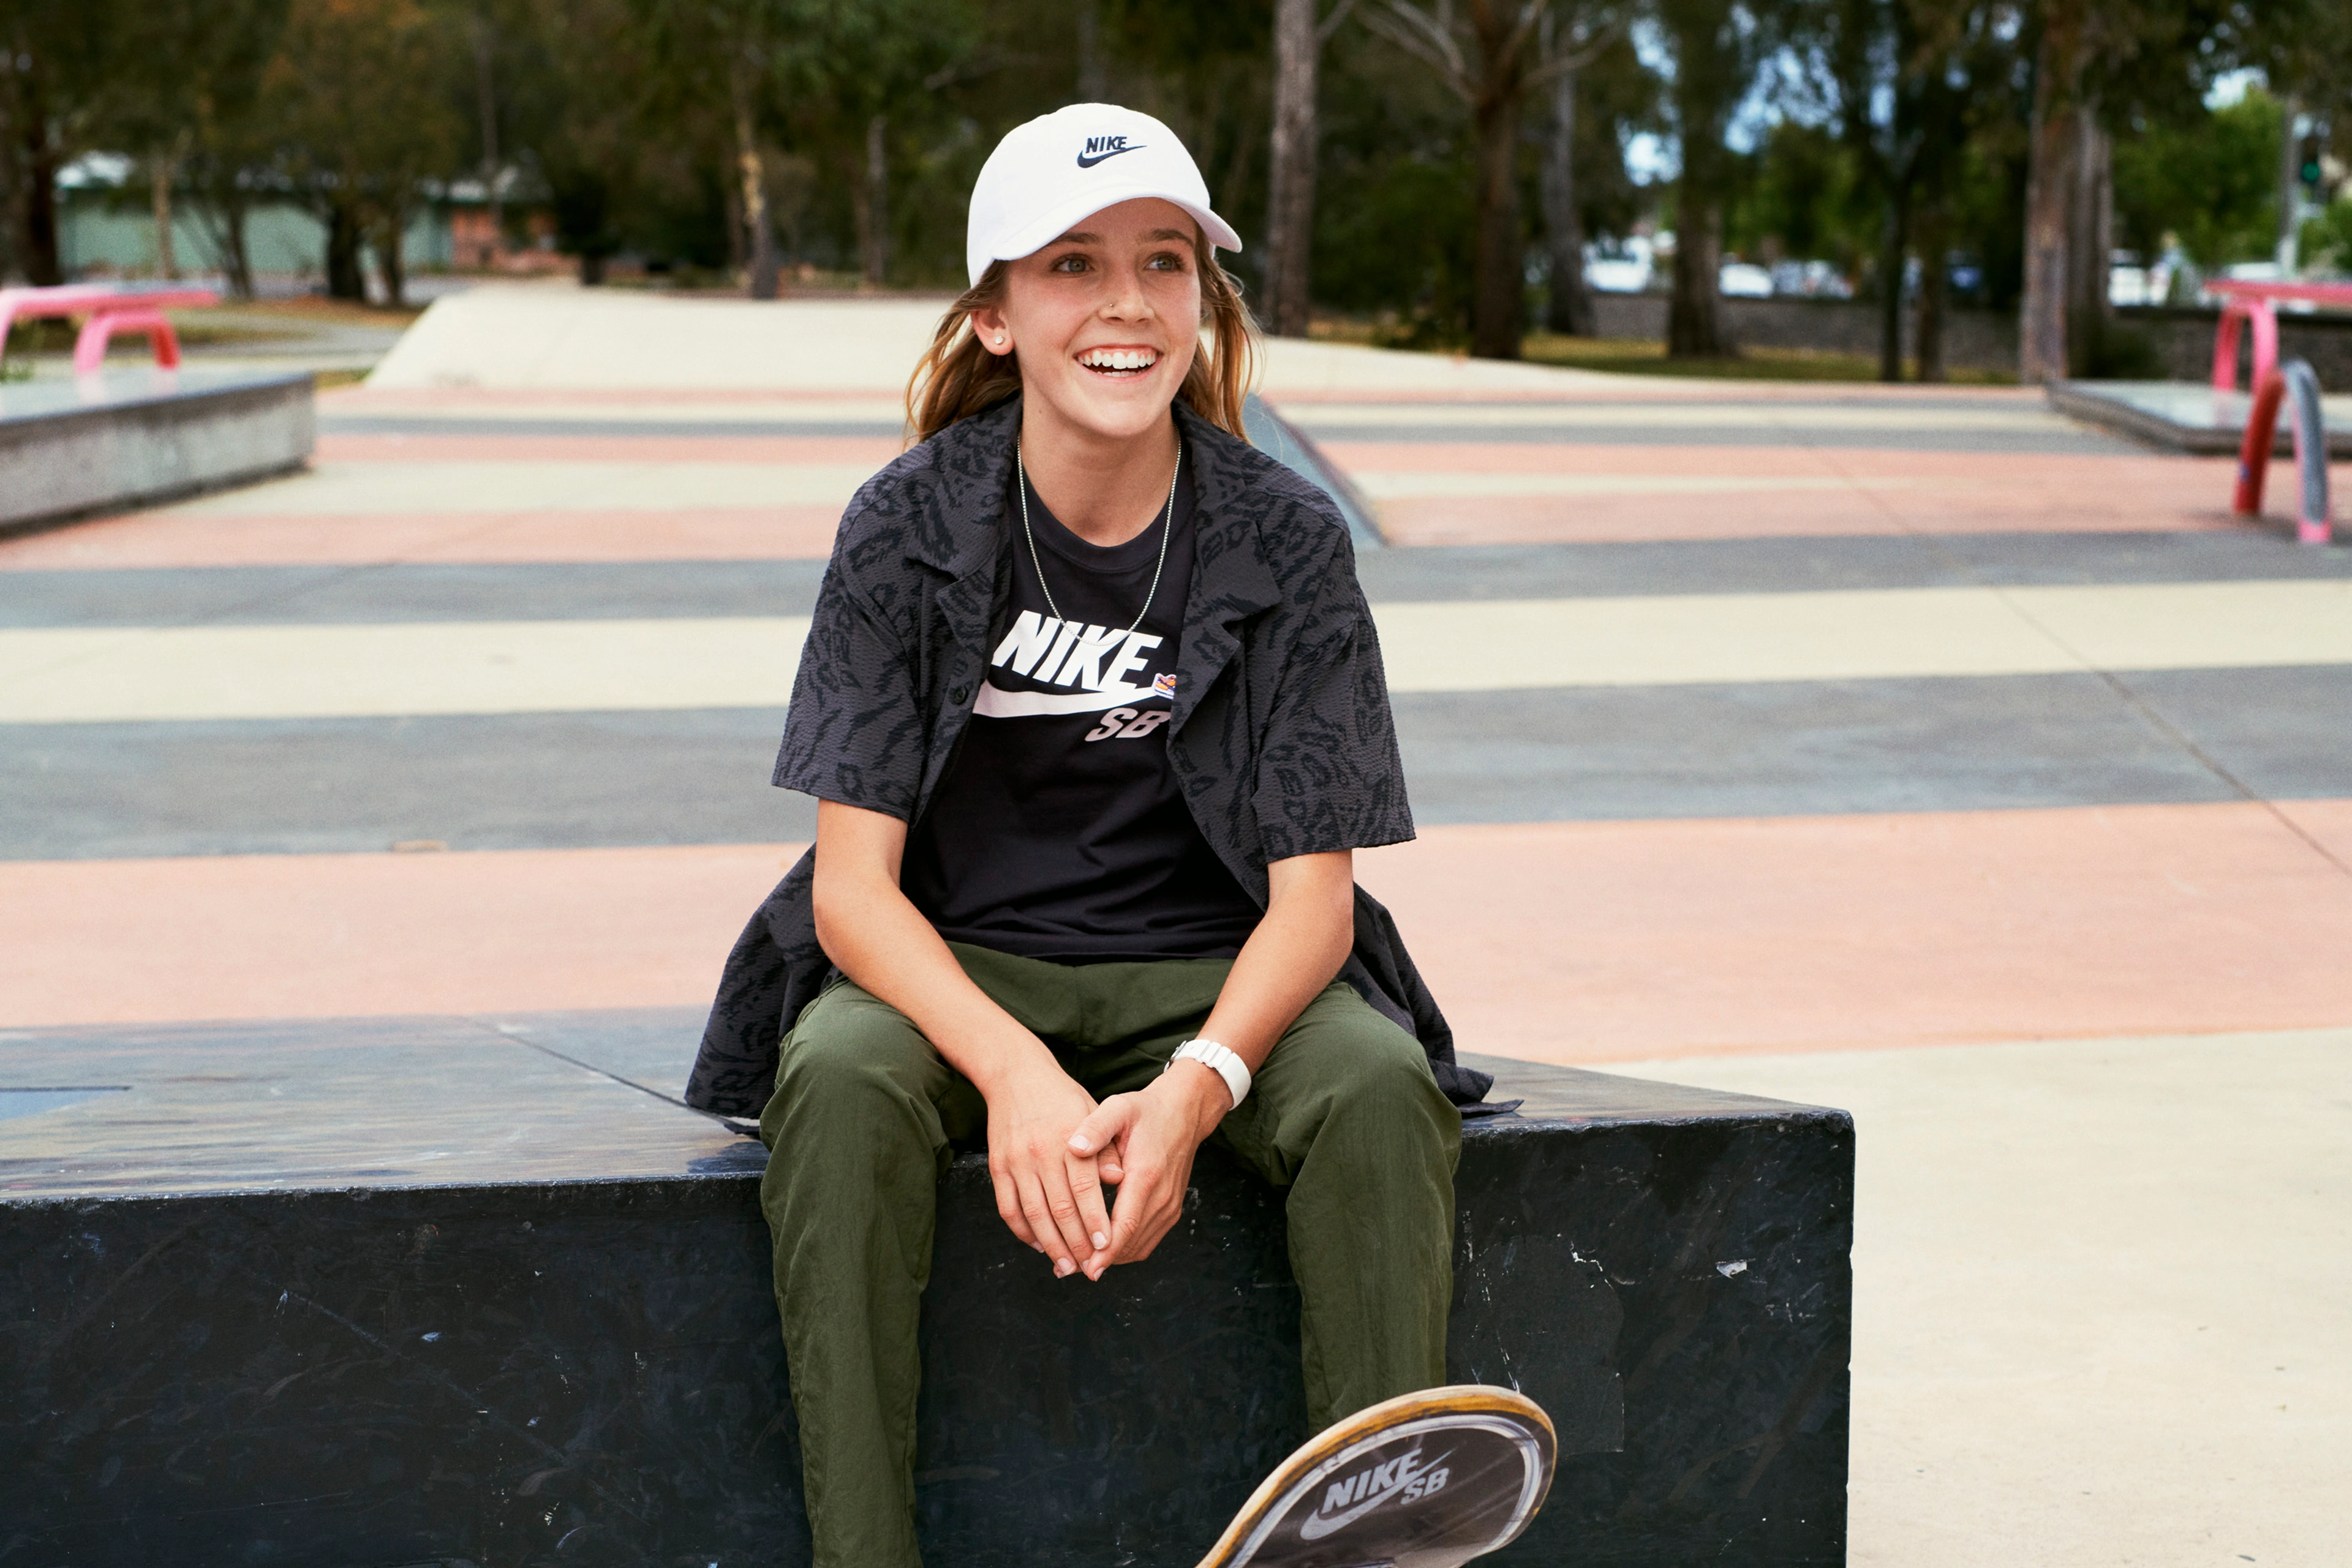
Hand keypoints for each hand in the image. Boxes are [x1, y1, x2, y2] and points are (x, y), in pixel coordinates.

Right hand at [984, 1057, 1114, 1279]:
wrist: (1016, 1075)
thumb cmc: (1063, 1097)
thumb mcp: (1092, 1112)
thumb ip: (1106, 1146)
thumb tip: (1118, 1179)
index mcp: (1068, 1138)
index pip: (1084, 1189)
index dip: (1095, 1220)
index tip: (1107, 1245)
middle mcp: (1040, 1151)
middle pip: (1059, 1208)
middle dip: (1076, 1243)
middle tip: (1090, 1267)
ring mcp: (1016, 1161)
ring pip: (1033, 1214)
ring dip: (1050, 1246)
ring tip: (1066, 1266)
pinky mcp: (998, 1167)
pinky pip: (1008, 1208)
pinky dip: (1023, 1232)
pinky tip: (1038, 1245)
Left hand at [1065, 1061, 1230, 1275]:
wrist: (1184, 1112)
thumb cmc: (1146, 1111)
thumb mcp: (1119, 1108)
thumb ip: (1095, 1127)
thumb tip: (1073, 1147)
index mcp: (1146, 1174)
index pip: (1125, 1224)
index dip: (1104, 1250)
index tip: (1084, 1267)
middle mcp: (1161, 1196)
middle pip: (1130, 1242)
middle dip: (1100, 1260)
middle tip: (1068, 1269)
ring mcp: (1169, 1206)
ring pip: (1139, 1246)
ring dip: (1112, 1259)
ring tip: (1079, 1264)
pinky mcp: (1170, 1210)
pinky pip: (1147, 1241)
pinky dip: (1125, 1250)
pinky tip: (1102, 1252)